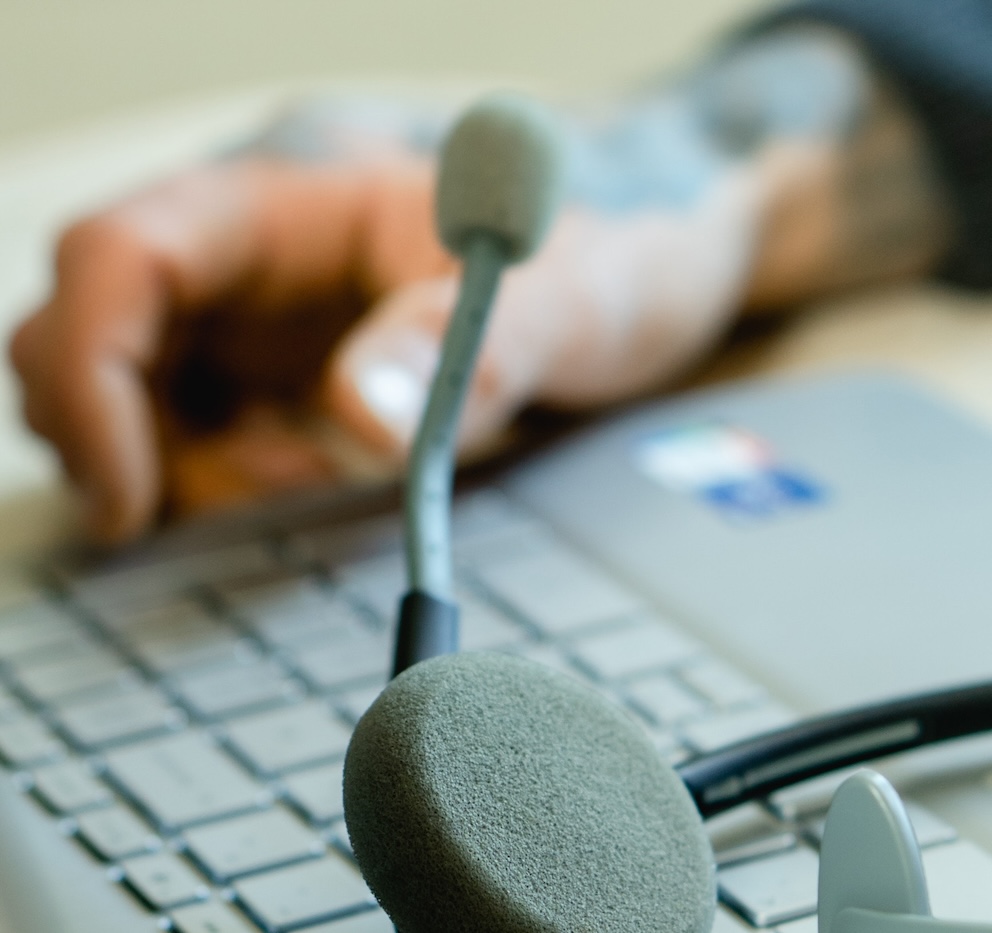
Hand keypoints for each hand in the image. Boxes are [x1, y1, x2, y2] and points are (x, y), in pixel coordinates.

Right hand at [10, 29, 948, 545]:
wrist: (653, 272)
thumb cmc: (615, 254)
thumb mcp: (570, 297)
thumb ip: (472, 346)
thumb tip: (362, 422)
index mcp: (292, 201)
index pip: (119, 256)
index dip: (90, 371)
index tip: (133, 494)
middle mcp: (250, 258)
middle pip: (88, 335)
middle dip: (128, 440)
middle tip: (261, 500)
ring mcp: (255, 318)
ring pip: (132, 404)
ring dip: (192, 475)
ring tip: (326, 484)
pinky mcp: (277, 376)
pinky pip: (194, 441)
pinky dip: (228, 488)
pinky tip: (323, 487)